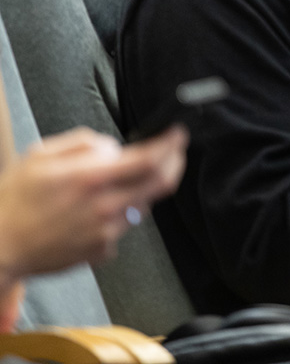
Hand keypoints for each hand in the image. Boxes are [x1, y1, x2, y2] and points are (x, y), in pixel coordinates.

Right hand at [0, 126, 186, 285]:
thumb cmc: (13, 201)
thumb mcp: (39, 156)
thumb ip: (82, 144)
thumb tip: (112, 146)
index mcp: (89, 179)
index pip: (148, 160)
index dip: (170, 145)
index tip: (177, 135)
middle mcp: (103, 206)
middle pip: (160, 182)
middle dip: (174, 162)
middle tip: (174, 151)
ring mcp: (105, 231)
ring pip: (143, 204)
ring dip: (142, 189)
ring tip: (117, 183)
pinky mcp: (103, 250)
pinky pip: (123, 225)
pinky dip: (118, 213)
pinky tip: (93, 211)